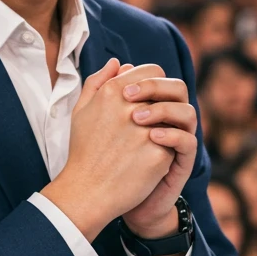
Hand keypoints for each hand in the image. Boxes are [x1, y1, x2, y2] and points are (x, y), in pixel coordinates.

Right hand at [42, 59, 189, 241]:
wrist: (87, 192)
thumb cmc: (83, 150)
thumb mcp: (82, 110)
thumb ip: (98, 81)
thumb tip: (119, 63)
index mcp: (112, 92)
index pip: (153, 71)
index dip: (155, 83)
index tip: (151, 98)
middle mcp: (130, 107)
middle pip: (169, 90)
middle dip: (167, 102)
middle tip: (158, 118)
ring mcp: (147, 131)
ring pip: (174, 117)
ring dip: (167, 125)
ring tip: (153, 139)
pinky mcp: (159, 155)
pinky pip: (174, 142)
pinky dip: (166, 149)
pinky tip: (150, 160)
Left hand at [119, 70, 197, 239]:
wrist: (110, 198)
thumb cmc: (105, 156)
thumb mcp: (99, 120)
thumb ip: (102, 90)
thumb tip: (116, 62)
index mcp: (152, 105)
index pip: (159, 77)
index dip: (143, 75)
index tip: (119, 85)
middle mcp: (169, 119)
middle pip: (178, 88)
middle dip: (155, 86)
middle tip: (129, 95)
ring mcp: (177, 139)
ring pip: (189, 111)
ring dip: (164, 109)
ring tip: (137, 118)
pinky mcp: (181, 161)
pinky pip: (189, 142)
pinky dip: (173, 135)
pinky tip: (151, 136)